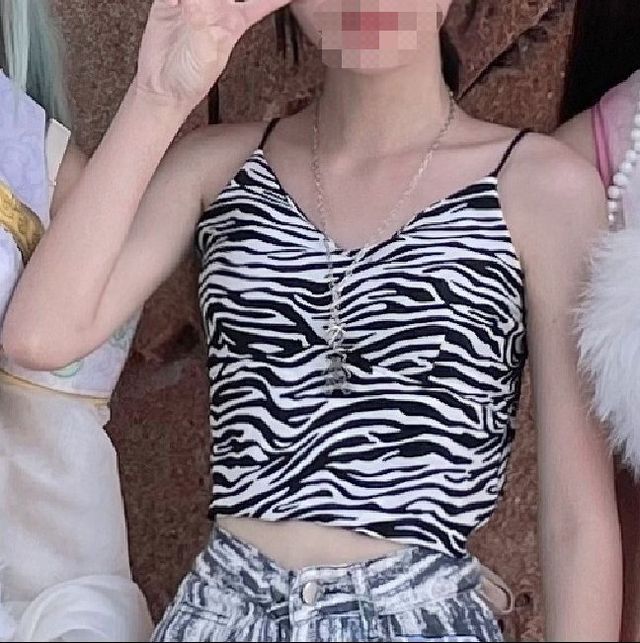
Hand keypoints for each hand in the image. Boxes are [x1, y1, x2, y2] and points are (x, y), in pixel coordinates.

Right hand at [135, 0, 291, 107]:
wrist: (163, 88)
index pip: (262, 2)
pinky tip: (174, 3)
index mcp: (235, 22)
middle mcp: (216, 8)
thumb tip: (198, 2)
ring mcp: (193, 2)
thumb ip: (204, 20)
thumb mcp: (207, 51)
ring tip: (191, 4)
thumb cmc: (192, 79)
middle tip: (215, 0)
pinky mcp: (169, 2)